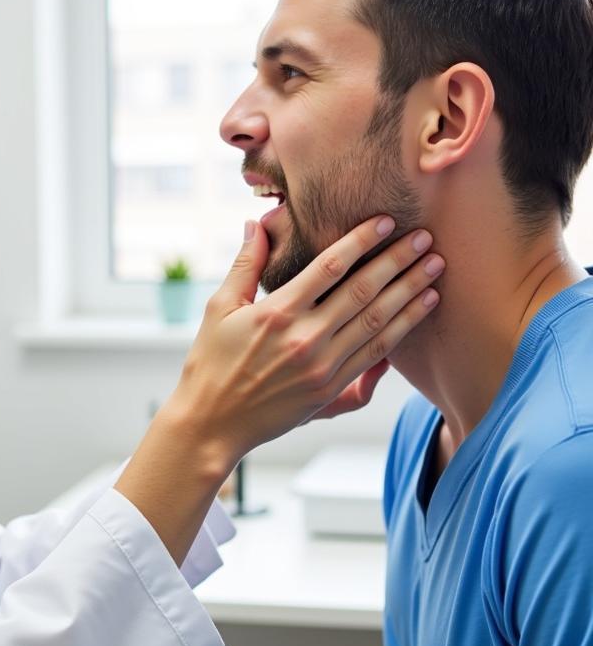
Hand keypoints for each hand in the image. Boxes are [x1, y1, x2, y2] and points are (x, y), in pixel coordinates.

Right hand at [116, 215, 441, 563]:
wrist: (212, 423)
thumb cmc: (210, 362)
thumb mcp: (219, 307)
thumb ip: (246, 264)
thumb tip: (257, 223)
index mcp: (277, 312)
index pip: (330, 266)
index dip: (361, 241)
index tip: (386, 221)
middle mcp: (305, 338)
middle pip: (363, 291)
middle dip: (398, 262)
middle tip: (426, 238)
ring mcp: (322, 366)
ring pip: (377, 322)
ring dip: (410, 293)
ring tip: (435, 269)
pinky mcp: (331, 389)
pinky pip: (376, 355)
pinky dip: (402, 330)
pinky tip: (420, 310)